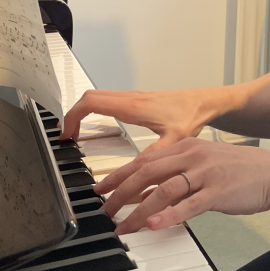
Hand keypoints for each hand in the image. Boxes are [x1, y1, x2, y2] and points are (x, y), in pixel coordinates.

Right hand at [62, 86, 214, 152]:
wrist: (202, 102)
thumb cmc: (190, 116)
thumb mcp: (174, 140)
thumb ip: (153, 155)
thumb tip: (133, 173)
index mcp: (133, 106)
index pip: (92, 103)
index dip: (73, 117)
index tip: (67, 134)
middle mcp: (129, 99)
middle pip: (89, 97)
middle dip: (73, 114)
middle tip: (67, 136)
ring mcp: (132, 97)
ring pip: (97, 97)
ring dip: (82, 111)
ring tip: (76, 133)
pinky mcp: (136, 100)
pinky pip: (107, 100)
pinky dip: (94, 110)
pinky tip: (96, 126)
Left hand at [95, 138, 269, 233]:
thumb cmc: (239, 170)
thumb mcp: (204, 163)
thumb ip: (177, 175)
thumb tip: (149, 193)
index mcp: (187, 146)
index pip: (145, 159)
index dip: (120, 174)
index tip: (101, 188)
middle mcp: (192, 156)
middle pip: (147, 172)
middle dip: (121, 192)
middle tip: (105, 209)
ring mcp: (205, 174)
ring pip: (163, 189)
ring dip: (138, 209)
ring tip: (122, 225)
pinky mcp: (217, 193)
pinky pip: (188, 205)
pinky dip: (168, 216)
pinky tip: (153, 226)